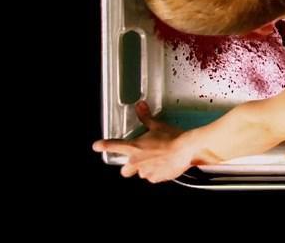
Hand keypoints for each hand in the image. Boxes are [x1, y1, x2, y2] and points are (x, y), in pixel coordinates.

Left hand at [93, 100, 208, 182]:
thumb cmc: (172, 138)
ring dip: (146, 168)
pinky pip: (153, 177)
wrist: (187, 150)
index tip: (97, 146)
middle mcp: (136, 162)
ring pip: (141, 173)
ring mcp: (146, 172)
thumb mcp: (157, 125)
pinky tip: (165, 165)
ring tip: (157, 160)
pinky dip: (157, 173)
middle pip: (125, 171)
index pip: (112, 146)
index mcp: (133, 148)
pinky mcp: (156, 178)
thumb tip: (140, 106)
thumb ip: (146, 117)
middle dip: (129, 167)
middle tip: (138, 160)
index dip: (103, 146)